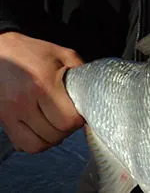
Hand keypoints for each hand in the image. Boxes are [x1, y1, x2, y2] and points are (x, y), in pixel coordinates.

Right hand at [0, 32, 83, 152]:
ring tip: (57, 125)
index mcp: (43, 84)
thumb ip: (81, 71)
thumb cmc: (30, 52)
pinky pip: (23, 145)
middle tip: (70, 118)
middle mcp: (25, 101)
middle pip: (55, 134)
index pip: (67, 120)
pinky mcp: (4, 120)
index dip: (78, 120)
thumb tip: (94, 90)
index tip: (80, 112)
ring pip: (39, 144)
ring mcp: (11, 113)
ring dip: (53, 138)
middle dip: (68, 129)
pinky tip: (43, 131)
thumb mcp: (62, 54)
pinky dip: (37, 143)